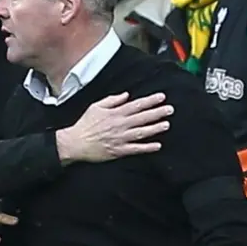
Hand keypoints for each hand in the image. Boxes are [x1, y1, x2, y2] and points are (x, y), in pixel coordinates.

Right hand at [56, 92, 172, 163]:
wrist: (76, 142)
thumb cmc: (85, 124)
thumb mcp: (96, 107)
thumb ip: (112, 100)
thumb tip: (126, 95)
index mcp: (115, 113)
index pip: (136, 105)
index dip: (150, 101)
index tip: (162, 97)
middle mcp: (120, 125)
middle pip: (142, 117)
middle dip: (157, 113)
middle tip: (170, 109)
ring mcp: (121, 138)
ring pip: (142, 132)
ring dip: (155, 128)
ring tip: (167, 124)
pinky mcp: (119, 150)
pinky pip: (136, 149)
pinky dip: (147, 147)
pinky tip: (158, 145)